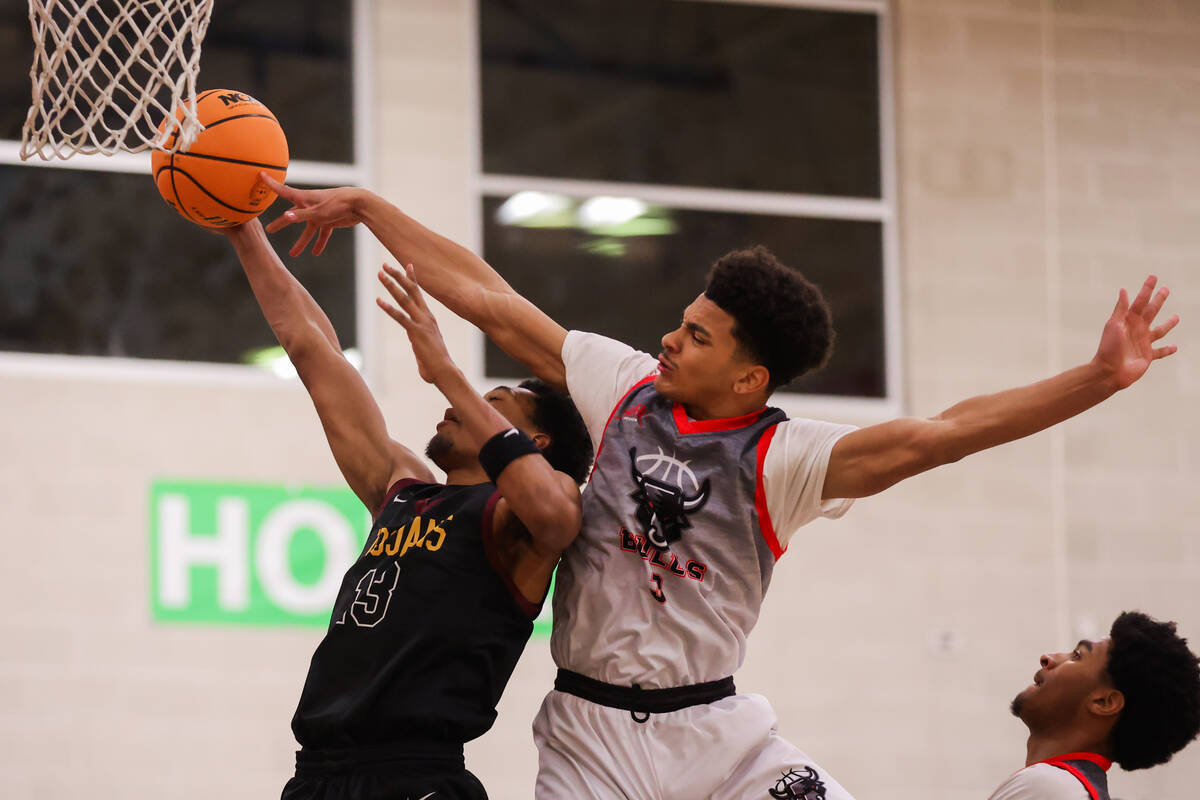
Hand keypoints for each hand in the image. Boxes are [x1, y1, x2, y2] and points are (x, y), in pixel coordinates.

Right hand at [260, 172, 364, 256]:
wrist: (360, 205)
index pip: (283, 191)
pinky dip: (319, 242)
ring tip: (292, 254)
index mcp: (304, 198)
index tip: (261, 174)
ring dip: (301, 241)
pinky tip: (316, 252)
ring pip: (307, 229)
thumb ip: (301, 215)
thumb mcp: (318, 212)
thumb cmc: (338, 204)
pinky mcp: (330, 220)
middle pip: (292, 216)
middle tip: (269, 230)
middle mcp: (310, 205)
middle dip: (281, 223)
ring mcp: (320, 213)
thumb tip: (285, 216)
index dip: (271, 184)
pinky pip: (322, 233)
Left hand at [376, 263, 456, 384]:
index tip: (407, 265)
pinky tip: (379, 301)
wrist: (445, 371)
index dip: (413, 278)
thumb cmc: (436, 364)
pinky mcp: (416, 332)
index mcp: (429, 318)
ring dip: (391, 285)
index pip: (419, 294)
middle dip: (398, 276)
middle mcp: (426, 316)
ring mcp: (422, 323)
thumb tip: (417, 348)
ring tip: (380, 274)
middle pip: (411, 291)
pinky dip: (389, 309)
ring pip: (404, 299)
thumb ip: (419, 343)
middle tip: (385, 265)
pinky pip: (400, 317)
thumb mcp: (427, 347)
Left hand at [1093, 275, 1178, 389]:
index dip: (1147, 289)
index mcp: (1129, 321)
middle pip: (1151, 312)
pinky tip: (1175, 347)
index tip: (1153, 277)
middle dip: (1158, 300)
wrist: (1109, 371)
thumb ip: (1120, 309)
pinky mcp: (1147, 356)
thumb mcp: (1114, 325)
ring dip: (1168, 324)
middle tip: (1166, 289)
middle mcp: (1137, 330)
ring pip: (1159, 331)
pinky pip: (1160, 352)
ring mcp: (1143, 343)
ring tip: (1176, 317)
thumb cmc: (1109, 348)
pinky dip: (1167, 350)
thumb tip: (1124, 290)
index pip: (1140, 302)